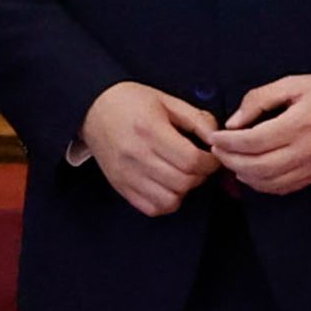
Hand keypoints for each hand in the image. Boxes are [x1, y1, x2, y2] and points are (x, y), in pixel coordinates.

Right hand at [80, 82, 222, 217]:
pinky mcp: (120, 186)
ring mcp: (126, 174)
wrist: (93, 108)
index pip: (191, 161)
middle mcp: (137, 156)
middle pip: (183, 182)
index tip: (212, 156)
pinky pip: (151, 208)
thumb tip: (218, 138)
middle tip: (200, 165)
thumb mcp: (168, 101)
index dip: (211, 162)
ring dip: (184, 190)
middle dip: (201, 176)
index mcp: (150, 131)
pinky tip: (168, 186)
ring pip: (169, 200)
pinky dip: (166, 202)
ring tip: (183, 174)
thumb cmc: (131, 102)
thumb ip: (197, 119)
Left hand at [208, 74, 310, 194]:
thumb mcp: (295, 83)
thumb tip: (234, 122)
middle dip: (229, 160)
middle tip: (217, 150)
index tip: (214, 137)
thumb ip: (260, 99)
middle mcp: (305, 150)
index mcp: (299, 123)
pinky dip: (261, 185)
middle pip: (256, 166)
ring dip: (243, 174)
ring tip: (231, 161)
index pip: (252, 141)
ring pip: (267, 182)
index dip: (227, 142)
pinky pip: (283, 188)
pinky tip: (252, 173)